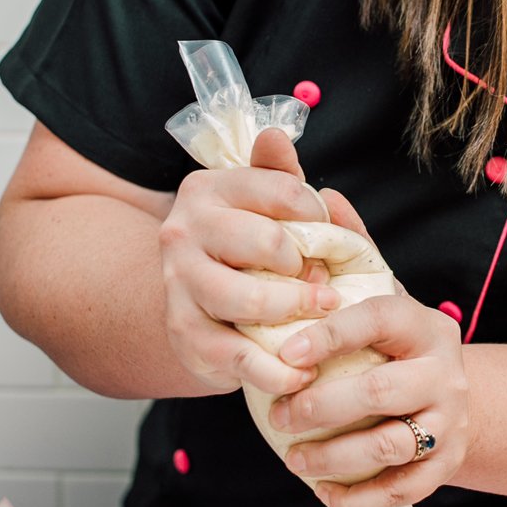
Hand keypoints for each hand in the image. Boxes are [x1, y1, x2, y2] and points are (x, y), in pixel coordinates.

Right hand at [158, 126, 366, 399]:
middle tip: (327, 286)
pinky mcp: (185, 334)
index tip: (328, 237)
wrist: (199, 305)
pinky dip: (277, 369)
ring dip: (295, 313)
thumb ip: (278, 175)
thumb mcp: (265, 207)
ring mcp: (178, 284)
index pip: (282, 190)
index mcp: (206, 189)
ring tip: (318, 319)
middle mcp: (182, 230)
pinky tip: (301, 371)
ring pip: (247, 299)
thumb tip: (275, 135)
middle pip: (266, 242)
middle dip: (307, 268)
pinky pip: (239, 355)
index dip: (319, 217)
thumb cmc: (246, 250)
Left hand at [263, 295, 473, 506]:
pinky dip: (360, 498)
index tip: (286, 355)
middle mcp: (444, 374)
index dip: (330, 336)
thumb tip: (290, 292)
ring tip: (294, 459)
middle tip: (279, 417)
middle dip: (321, 407)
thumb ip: (343, 303)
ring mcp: (450, 422)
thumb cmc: (395, 351)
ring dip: (334, 457)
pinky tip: (324, 492)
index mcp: (424, 327)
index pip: (377, 320)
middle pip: (380, 391)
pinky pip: (403, 489)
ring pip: (390, 446)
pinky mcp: (448, 463)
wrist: (450, 391)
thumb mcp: (381, 319)